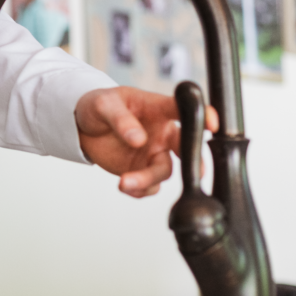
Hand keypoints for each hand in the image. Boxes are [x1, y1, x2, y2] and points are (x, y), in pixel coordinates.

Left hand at [75, 86, 218, 197]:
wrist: (82, 126)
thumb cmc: (99, 106)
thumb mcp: (104, 104)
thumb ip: (121, 119)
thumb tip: (138, 138)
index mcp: (157, 109)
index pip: (182, 110)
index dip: (203, 115)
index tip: (212, 124)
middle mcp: (162, 133)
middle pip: (185, 147)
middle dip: (194, 160)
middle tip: (196, 173)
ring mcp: (154, 153)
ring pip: (165, 171)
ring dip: (148, 179)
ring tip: (125, 182)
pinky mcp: (142, 170)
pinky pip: (149, 186)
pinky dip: (140, 190)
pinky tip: (125, 186)